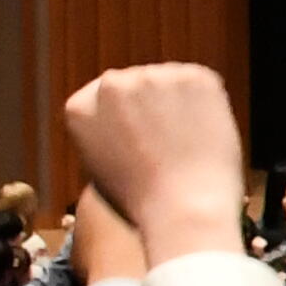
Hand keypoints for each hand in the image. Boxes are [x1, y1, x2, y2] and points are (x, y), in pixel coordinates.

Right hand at [58, 68, 246, 261]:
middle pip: (136, 83)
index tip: (140, 137)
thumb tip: (120, 113)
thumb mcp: (99, 164)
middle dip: (151, 103)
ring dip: (178, 100)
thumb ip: (103, 130)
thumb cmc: (143, 201)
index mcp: (79, 106)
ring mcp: (152, 76)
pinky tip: (205, 132)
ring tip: (187, 141)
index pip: (104, 96)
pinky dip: (206, 101)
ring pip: (168, 80)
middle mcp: (111, 84)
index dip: (127, 117)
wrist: (183, 208)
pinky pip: (201, 83)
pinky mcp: (192, 76)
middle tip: (169, 140)